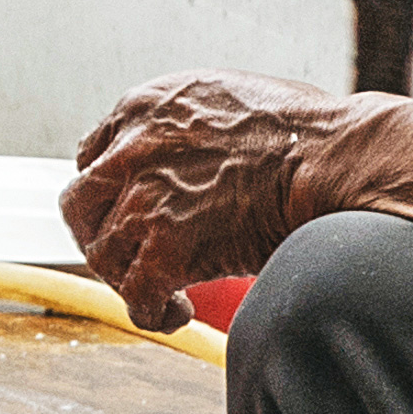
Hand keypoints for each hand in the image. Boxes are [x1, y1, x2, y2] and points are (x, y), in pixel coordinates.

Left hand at [63, 71, 381, 321]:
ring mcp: (145, 199)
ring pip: (102, 253)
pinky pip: (136, 295)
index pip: (93, 154)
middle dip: (98, 234)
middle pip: (79, 204)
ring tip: (159, 290)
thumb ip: (186, 128)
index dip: (109, 190)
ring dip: (125, 277)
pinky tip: (175, 314)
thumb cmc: (303, 132)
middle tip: (126, 256)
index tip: (126, 209)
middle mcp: (131, 150)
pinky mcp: (168, 247)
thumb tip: (191, 155)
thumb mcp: (223, 99)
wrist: (333, 159)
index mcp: (144, 108)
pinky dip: (150, 312)